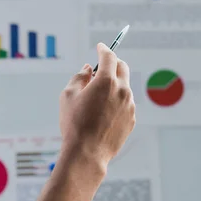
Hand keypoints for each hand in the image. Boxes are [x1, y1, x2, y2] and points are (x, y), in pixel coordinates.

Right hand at [59, 43, 135, 167]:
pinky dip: (117, 100)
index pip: (109, 56)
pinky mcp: (132, 119)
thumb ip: (79, 77)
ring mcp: (130, 105)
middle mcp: (122, 90)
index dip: (103, 49)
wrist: (87, 153)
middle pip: (122, 67)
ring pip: (124, 86)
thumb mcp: (68, 95)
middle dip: (113, 63)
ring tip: (97, 97)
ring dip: (114, 84)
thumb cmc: (74, 124)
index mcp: (106, 81)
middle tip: (102, 67)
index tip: (100, 47)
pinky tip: (104, 112)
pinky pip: (126, 103)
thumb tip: (88, 69)